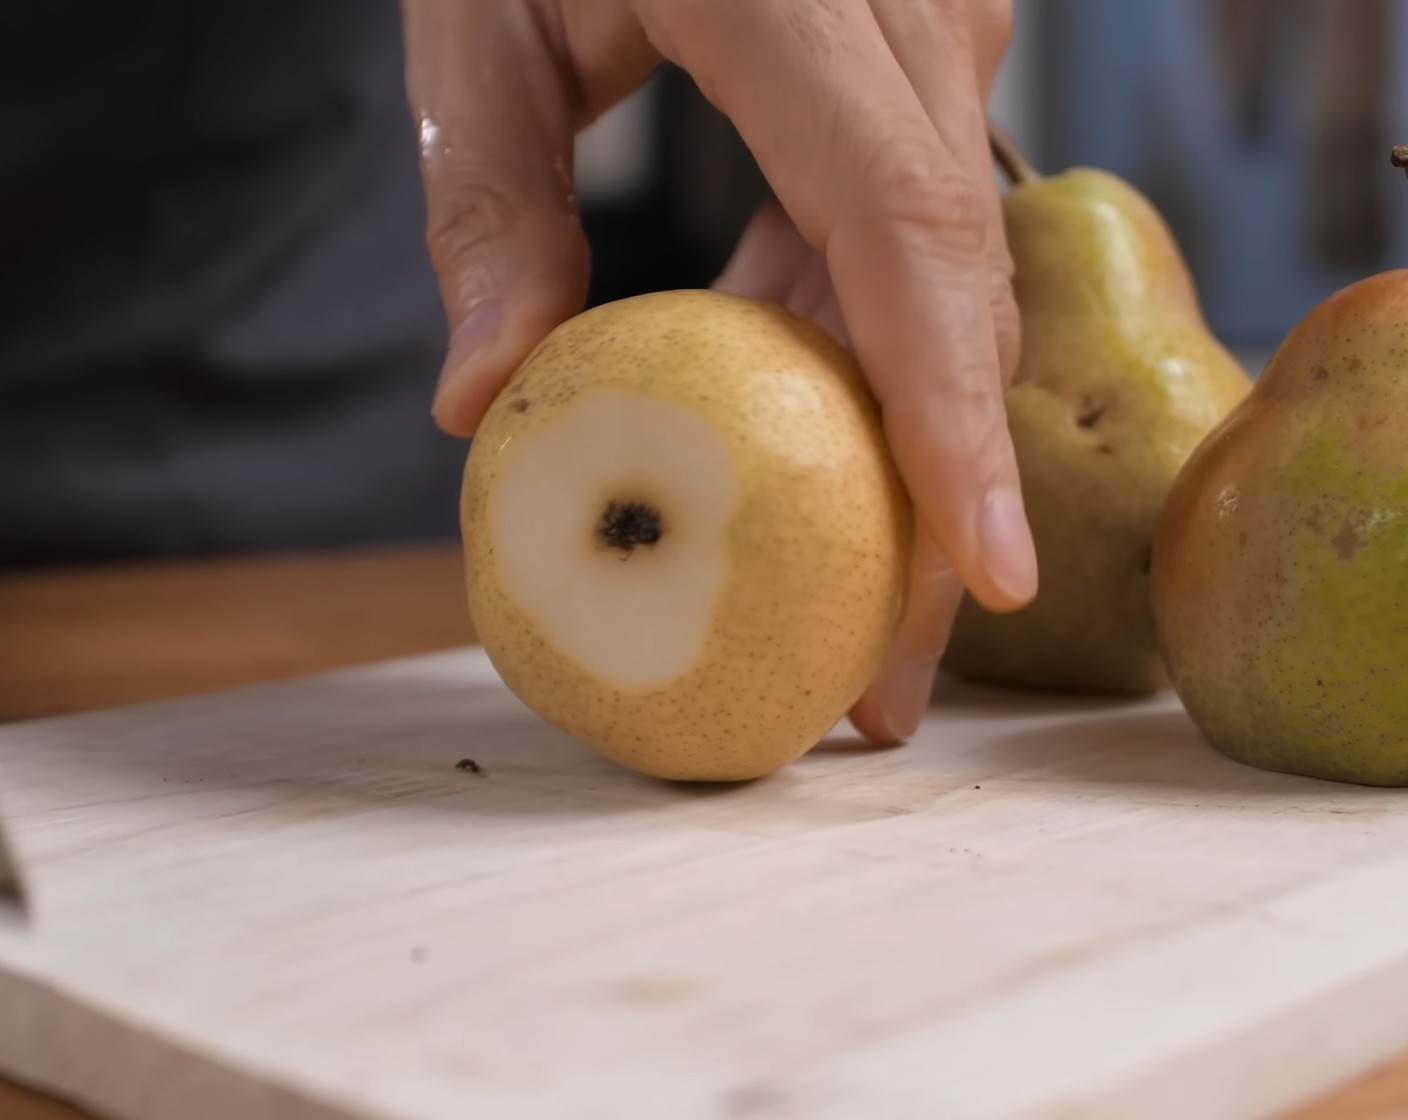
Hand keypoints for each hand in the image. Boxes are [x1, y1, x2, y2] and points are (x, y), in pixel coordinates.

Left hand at [400, 0, 1038, 743]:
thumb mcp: (478, 27)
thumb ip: (489, 207)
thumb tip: (484, 403)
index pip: (908, 232)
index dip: (952, 422)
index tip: (987, 580)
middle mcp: (906, 10)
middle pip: (952, 291)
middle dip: (936, 498)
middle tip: (884, 679)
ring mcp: (935, 30)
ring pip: (946, 276)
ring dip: (896, 442)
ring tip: (841, 599)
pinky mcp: (922, 63)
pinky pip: (908, 232)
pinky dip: (856, 343)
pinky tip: (792, 431)